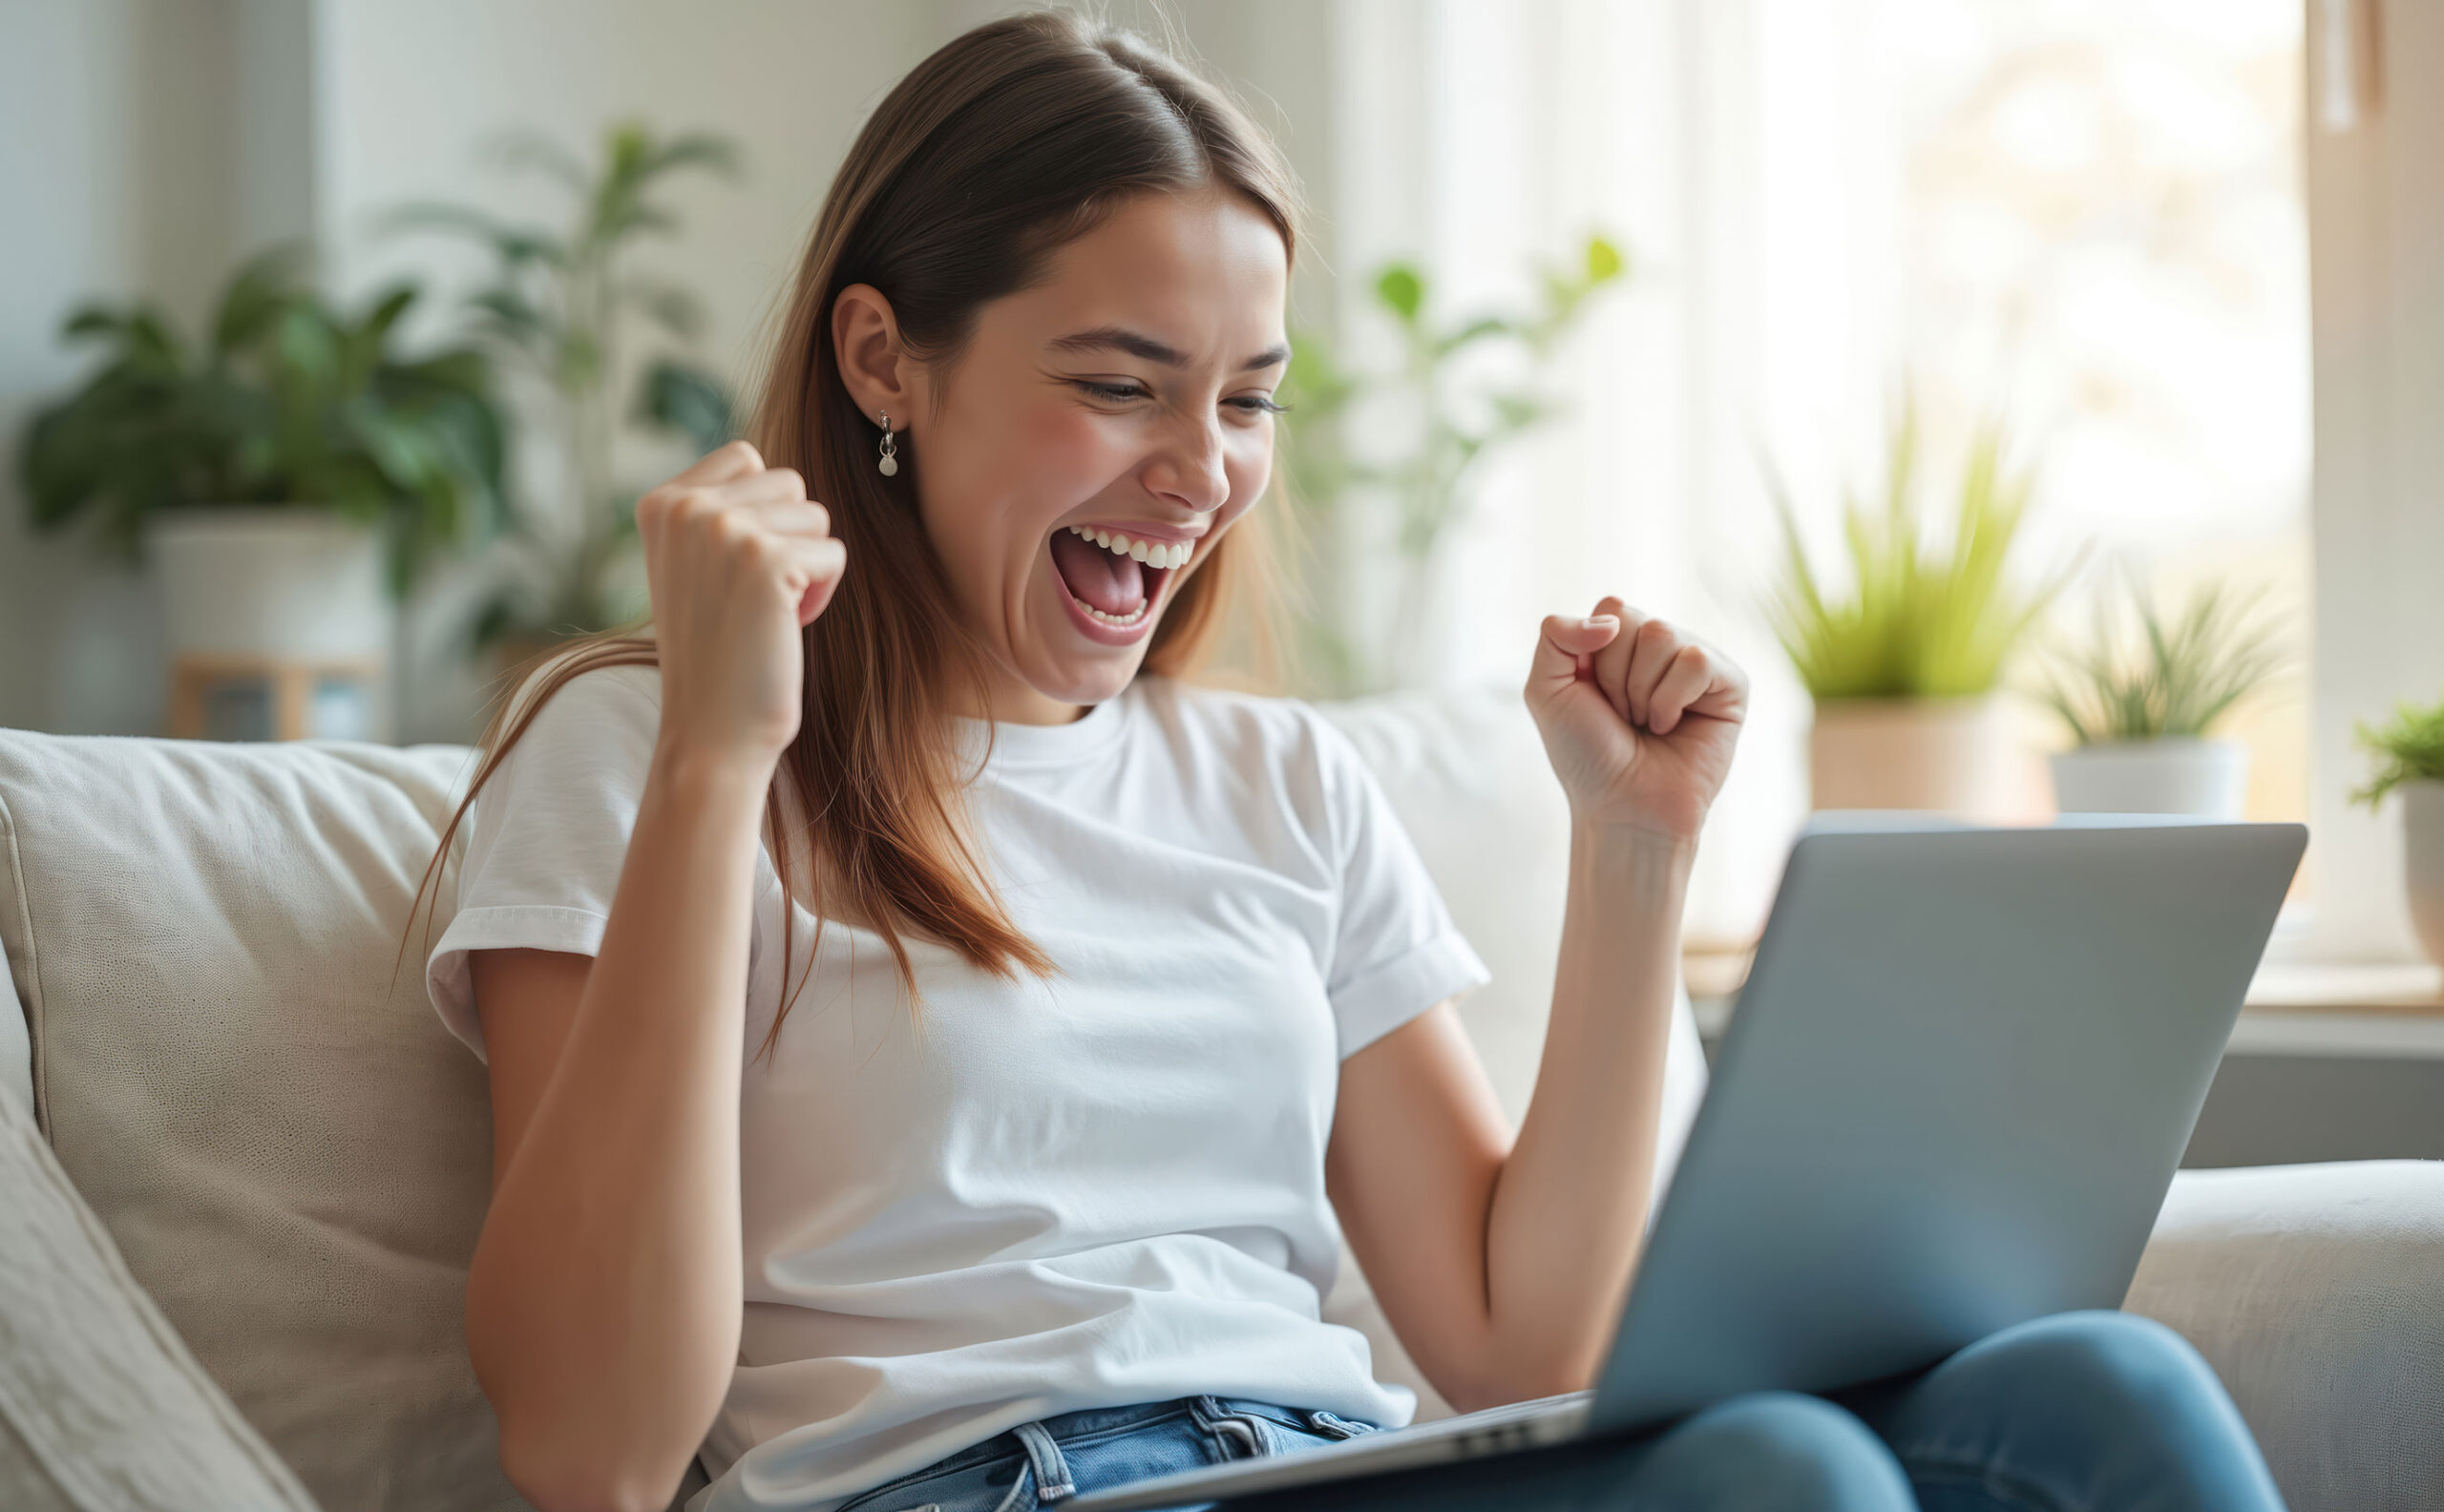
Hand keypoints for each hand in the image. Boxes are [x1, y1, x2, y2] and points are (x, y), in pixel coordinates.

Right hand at [636, 441, 845, 769]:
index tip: (734, 571)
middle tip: (756, 597)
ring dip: (807, 567)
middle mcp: (685, 507)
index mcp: (661, 502)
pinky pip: (834, 554)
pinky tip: (785, 627)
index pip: (747, 457)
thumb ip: (716, 510)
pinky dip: (822, 594)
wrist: (711, 730)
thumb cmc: (716, 649)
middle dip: (790, 539)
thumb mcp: (695, 564)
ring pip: (816, 516)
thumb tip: (766, 465)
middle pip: (789, 483)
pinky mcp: (766, 561)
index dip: (764, 514)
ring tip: (767, 612)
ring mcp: (723, 530)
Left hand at [1525, 597, 1748, 842]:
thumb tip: (1612, 612)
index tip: (1593, 697)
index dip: (1594, 656)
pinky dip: (1672, 699)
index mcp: (1622, 642)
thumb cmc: (1587, 756)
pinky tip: (1672, 727)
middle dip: (1614, 677)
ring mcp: (1697, 664)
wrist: (1623, 808)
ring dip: (1641, 692)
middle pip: (1634, 620)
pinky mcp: (1730, 685)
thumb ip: (1555, 635)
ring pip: (1664, 635)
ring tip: (1647, 725)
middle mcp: (1661, 648)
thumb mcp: (1546, 691)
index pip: (1612, 607)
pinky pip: (1697, 660)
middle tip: (1622, 717)